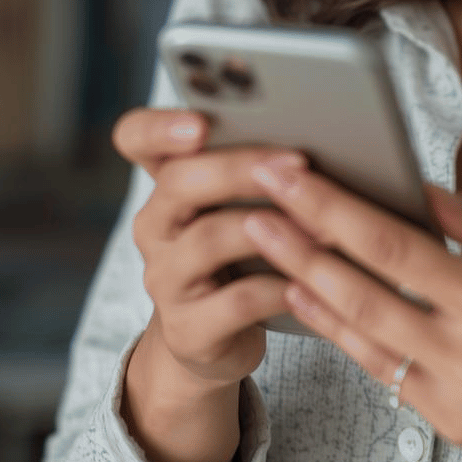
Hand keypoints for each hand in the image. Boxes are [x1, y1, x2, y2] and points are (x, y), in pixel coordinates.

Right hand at [112, 108, 299, 391]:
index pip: (135, 138)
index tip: (200, 123)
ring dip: (274, 228)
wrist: (218, 338)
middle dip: (241, 169)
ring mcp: (165, 279)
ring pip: (209, 240)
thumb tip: (326, 129)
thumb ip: (259, 166)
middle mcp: (154, 225)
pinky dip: (279, 287)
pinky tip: (312, 281)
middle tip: (298, 162)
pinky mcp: (188, 329)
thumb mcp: (239, 204)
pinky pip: (237, 301)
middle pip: (179, 182)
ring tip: (325, 224)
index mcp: (165, 183)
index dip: (159, 128)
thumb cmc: (242, 252)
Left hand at [239, 157, 461, 461]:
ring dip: (305, 283)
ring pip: (361, 333)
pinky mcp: (444, 422)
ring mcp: (455, 396)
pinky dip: (337, 330)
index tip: (293, 175)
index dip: (336, 209)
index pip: (397, 246)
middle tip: (255, 200)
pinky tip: (304, 296)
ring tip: (264, 240)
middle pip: (364, 291)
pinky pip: (378, 370)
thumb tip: (418, 187)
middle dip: (301, 242)